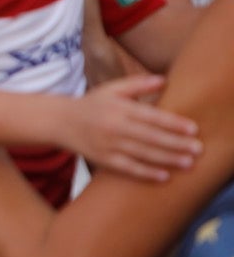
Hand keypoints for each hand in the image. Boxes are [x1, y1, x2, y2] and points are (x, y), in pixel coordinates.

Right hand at [67, 75, 199, 181]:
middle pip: (150, 137)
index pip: (150, 116)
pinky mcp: (103, 159)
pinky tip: (164, 176)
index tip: (192, 128)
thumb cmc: (92, 104)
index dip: (172, 123)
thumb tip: (164, 80)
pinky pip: (128, 168)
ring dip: (167, 159)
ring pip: (142, 154)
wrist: (59, 122)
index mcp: (118, 107)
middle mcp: (113, 126)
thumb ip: (137, 83)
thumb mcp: (111, 89)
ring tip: (188, 163)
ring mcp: (108, 144)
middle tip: (197, 148)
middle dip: (176, 143)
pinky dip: (146, 173)